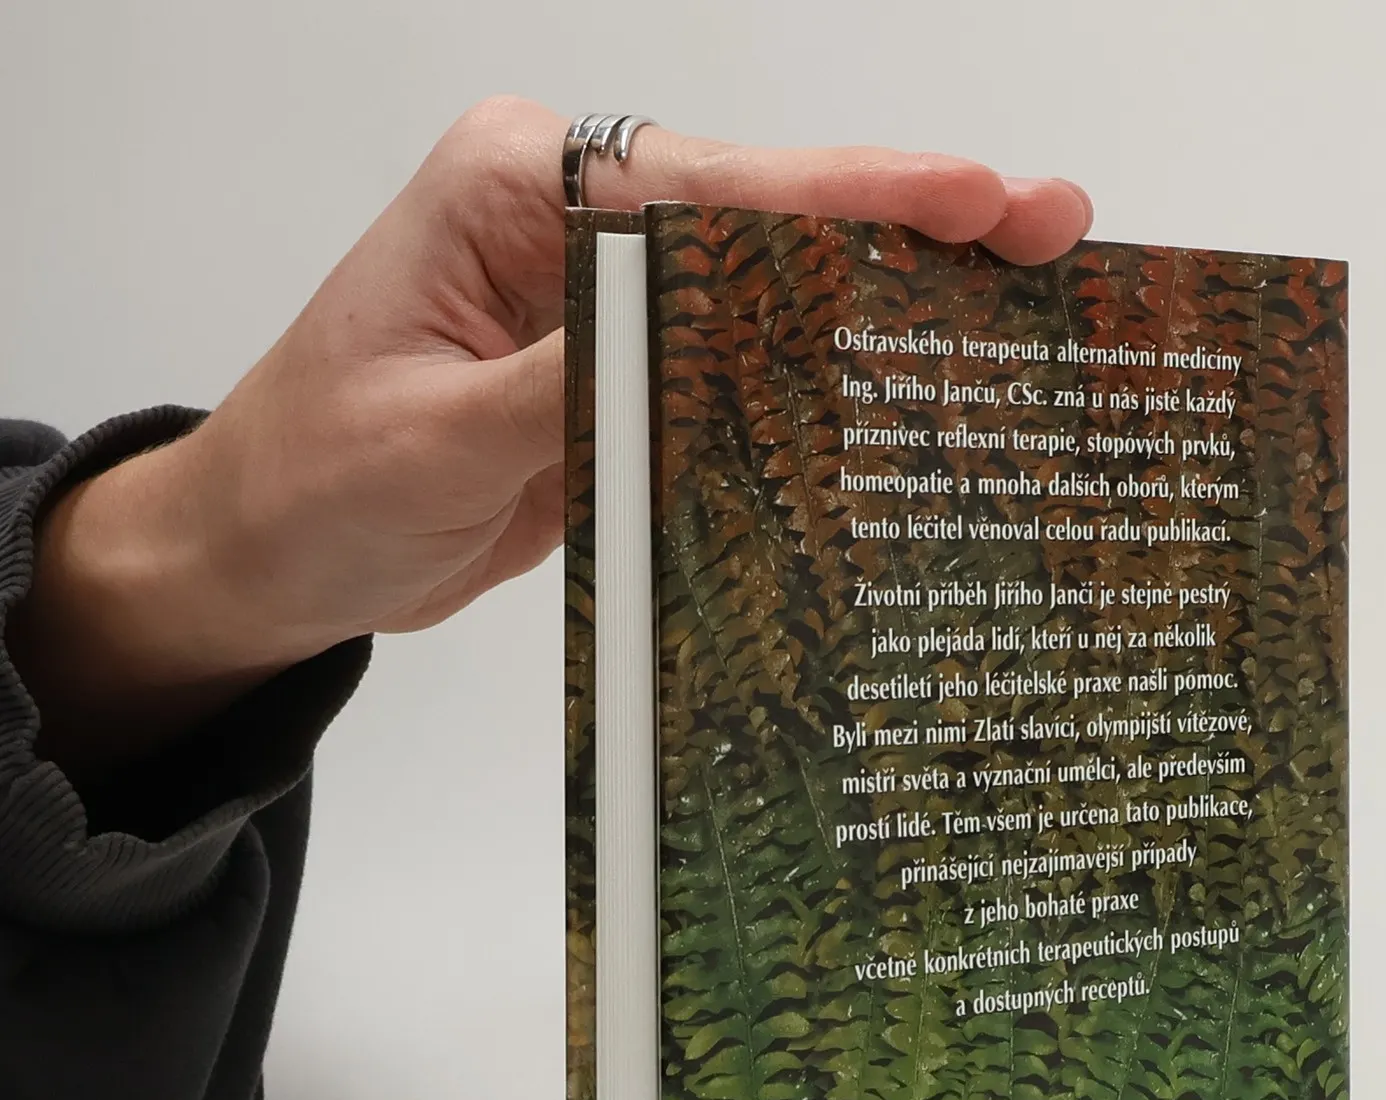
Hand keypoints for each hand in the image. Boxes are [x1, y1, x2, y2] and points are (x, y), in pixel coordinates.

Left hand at [12, 97, 1094, 774]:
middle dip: (910, 228)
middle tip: (1050, 229)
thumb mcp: (430, 439)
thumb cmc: (313, 482)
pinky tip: (922, 388)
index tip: (969, 203)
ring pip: (776, 293)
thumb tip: (706, 347)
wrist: (269, 557)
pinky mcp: (632, 382)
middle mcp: (574, 225)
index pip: (708, 189)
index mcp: (515, 190)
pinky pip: (749, 375)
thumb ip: (570, 384)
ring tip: (1024, 300)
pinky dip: (834, 382)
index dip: (850, 199)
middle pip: (769, 219)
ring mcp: (612, 304)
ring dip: (895, 302)